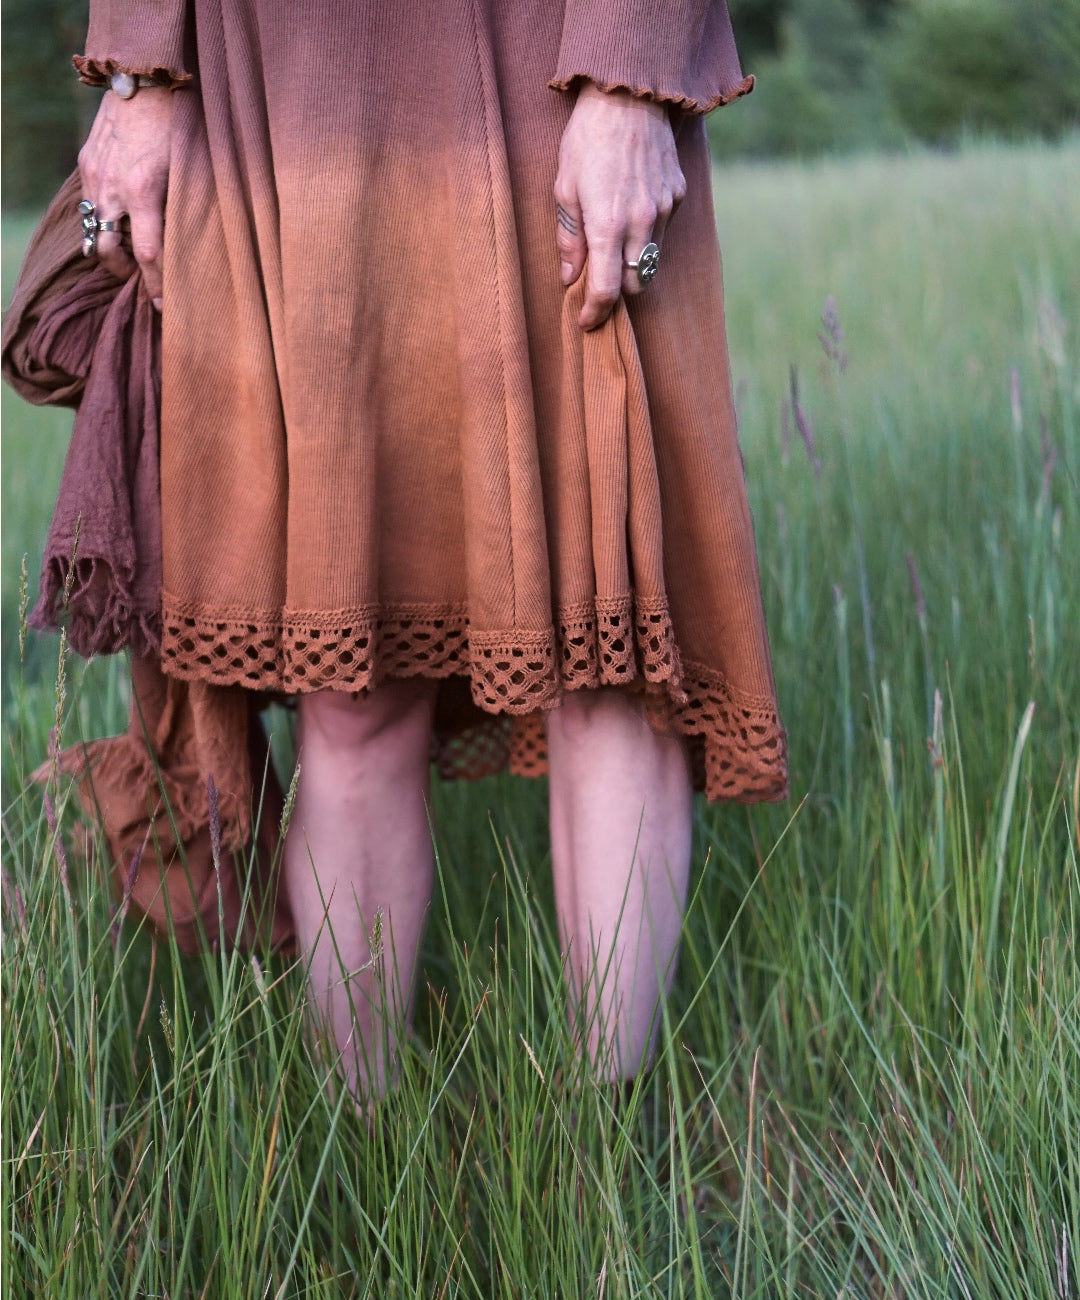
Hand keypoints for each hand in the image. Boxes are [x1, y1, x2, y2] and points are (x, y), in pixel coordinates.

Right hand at [78, 88, 173, 309]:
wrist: (145, 75)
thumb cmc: (180, 122)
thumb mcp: (192, 169)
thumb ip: (188, 208)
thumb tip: (195, 246)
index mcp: (144, 192)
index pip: (149, 256)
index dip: (156, 287)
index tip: (163, 308)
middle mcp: (113, 187)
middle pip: (110, 252)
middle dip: (126, 272)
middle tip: (145, 281)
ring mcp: (95, 175)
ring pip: (95, 230)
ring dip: (112, 249)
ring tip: (131, 256)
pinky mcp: (87, 162)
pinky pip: (91, 205)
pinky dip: (105, 220)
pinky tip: (122, 221)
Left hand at [554, 84, 685, 329]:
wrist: (628, 94)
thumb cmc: (587, 139)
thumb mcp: (564, 188)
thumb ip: (569, 238)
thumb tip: (570, 276)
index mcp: (608, 225)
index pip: (608, 289)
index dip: (596, 312)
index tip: (586, 321)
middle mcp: (641, 223)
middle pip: (636, 284)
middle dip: (618, 289)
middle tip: (597, 279)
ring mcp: (664, 209)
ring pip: (652, 259)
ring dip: (633, 262)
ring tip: (613, 241)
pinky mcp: (677, 194)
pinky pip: (663, 230)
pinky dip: (647, 234)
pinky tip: (631, 210)